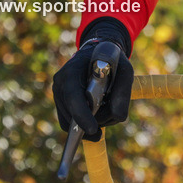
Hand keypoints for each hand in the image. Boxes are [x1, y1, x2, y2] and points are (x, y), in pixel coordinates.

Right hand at [52, 20, 133, 140]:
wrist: (96, 53)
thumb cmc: (111, 61)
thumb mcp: (124, 70)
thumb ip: (123, 92)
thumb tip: (118, 117)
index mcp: (72, 70)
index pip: (73, 96)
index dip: (81, 114)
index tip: (93, 129)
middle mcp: (60, 82)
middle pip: (73, 114)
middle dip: (95, 120)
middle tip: (112, 116)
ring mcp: (57, 94)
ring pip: (71, 123)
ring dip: (92, 122)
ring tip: (106, 108)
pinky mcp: (60, 104)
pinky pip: (69, 123)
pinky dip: (85, 124)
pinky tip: (98, 115)